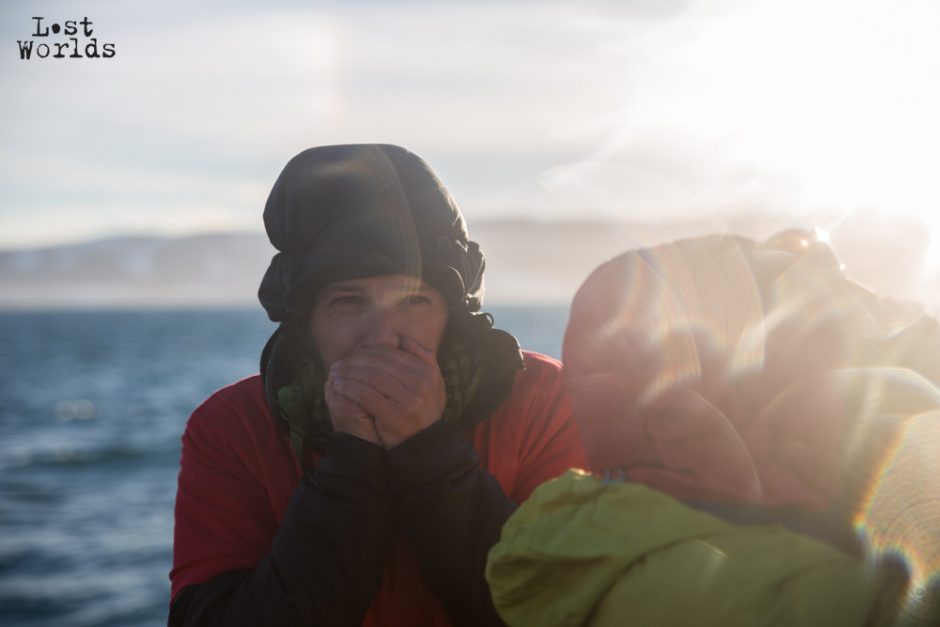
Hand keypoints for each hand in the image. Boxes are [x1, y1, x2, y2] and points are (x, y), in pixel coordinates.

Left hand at [329, 337, 445, 448]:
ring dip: (350, 372)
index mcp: (429, 373)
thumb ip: (424, 360)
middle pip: (381, 363)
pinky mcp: (394, 415)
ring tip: (336, 371)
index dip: (371, 351)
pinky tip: (338, 386)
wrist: (425, 446)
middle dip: (357, 360)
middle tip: (340, 362)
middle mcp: (421, 384)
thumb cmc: (423, 414)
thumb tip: (403, 339)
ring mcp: (409, 400)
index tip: (355, 353)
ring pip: (372, 376)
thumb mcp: (434, 386)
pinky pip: (366, 394)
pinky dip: (349, 387)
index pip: (394, 355)